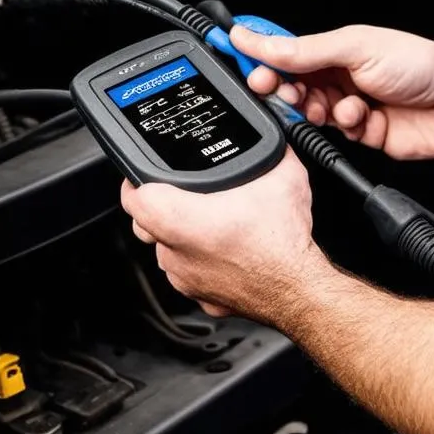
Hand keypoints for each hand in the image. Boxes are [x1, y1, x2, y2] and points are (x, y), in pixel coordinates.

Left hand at [120, 150, 331, 324]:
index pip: (134, 198)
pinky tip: (227, 249)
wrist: (299, 289)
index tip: (145, 175)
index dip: (135, 181)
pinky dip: (203, 261)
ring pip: (168, 250)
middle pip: (146, 224)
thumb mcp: (283, 177)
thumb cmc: (283, 243)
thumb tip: (274, 137)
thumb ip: (272, 150)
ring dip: (183, 236)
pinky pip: (190, 272)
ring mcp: (186, 279)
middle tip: (185, 196)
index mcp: (181, 220)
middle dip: (160, 208)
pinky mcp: (202, 297)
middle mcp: (175, 253)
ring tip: (212, 222)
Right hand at [230, 24, 433, 159]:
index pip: (283, 51)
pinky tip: (360, 116)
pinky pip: (336, 134)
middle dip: (282, 89)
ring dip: (317, 110)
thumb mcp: (354, 48)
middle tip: (275, 89)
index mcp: (333, 48)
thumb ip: (300, 51)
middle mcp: (339, 75)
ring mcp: (350, 105)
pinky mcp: (363, 133)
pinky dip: (345, 125)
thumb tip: (253, 38)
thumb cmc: (420, 63)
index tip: (235, 59)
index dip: (259, 57)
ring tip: (334, 103)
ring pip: (310, 113)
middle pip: (290, 86)